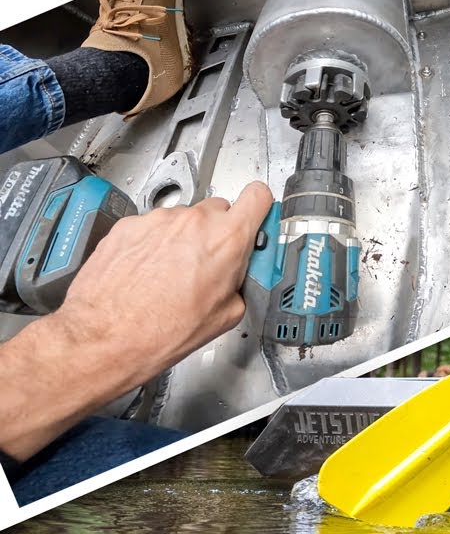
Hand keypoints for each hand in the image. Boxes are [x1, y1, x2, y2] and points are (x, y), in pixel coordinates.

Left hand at [0, 181, 273, 459]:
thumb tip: (240, 276)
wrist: (105, 336)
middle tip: (212, 264)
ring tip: (174, 276)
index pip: (258, 196)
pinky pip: (153, 228)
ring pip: (184, 221)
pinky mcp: (128, 225)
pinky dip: (155, 245)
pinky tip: (150, 274)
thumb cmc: (160, 331)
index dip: (259, 209)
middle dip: (220, 233)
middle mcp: (192, 221)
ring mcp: (157, 220)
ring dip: (185, 241)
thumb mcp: (226, 316)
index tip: (256, 222)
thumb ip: (241, 282)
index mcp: (226, 240)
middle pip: (219, 210)